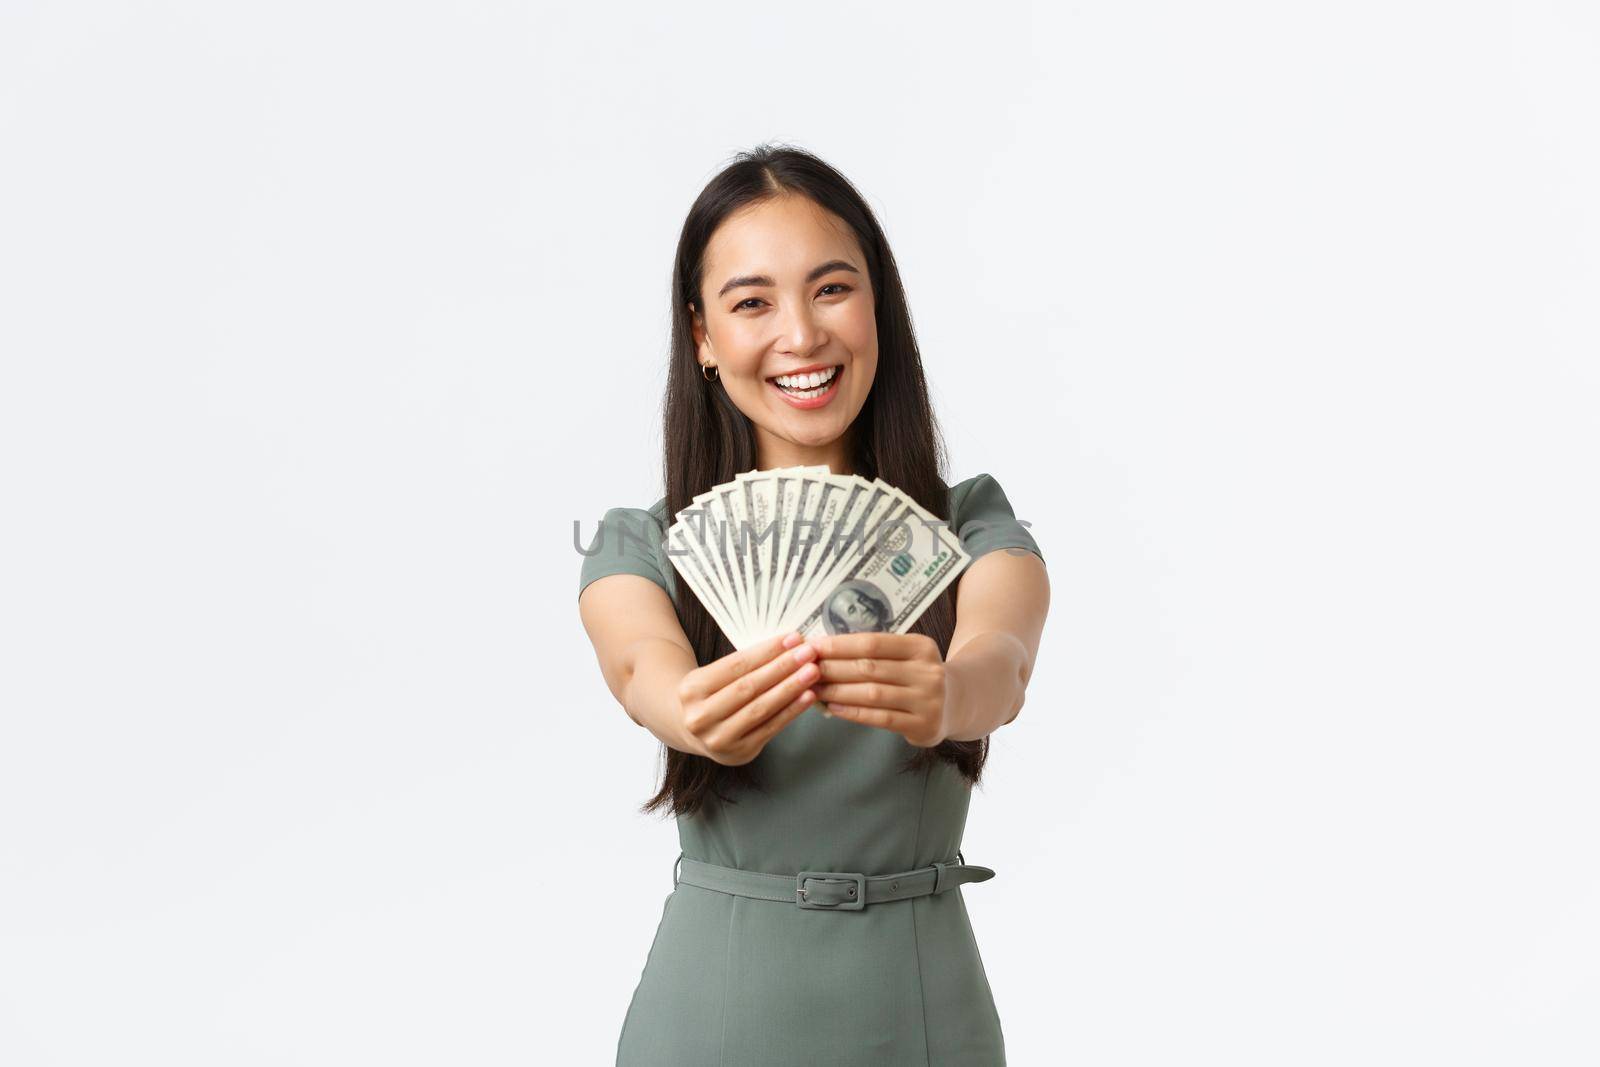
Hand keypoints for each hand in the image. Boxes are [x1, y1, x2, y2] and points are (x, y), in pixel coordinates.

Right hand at [676, 632, 820, 765]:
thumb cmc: (712, 695)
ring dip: (790, 688)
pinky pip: (771, 728)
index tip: (792, 638)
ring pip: (761, 708)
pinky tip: (808, 696)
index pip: (735, 665)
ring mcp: (719, 739)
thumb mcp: (715, 676)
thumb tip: (789, 645)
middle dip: (782, 668)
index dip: (767, 651)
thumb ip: (746, 664)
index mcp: (692, 689)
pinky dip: (792, 711)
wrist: (693, 730)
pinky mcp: (739, 753)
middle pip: (748, 687)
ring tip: (812, 672)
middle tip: (808, 653)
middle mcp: (700, 717)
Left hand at [807, 632, 951, 747]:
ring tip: (813, 689)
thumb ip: (876, 652)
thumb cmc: (917, 675)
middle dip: (832, 668)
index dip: (839, 645)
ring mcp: (928, 700)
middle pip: (869, 668)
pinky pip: (880, 719)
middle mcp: (927, 672)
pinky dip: (853, 712)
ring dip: (838, 691)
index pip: (873, 643)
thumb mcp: (908, 655)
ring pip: (872, 694)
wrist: (958, 703)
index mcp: (920, 647)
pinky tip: (833, 708)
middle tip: (805, 669)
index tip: (812, 646)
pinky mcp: (923, 725)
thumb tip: (824, 649)